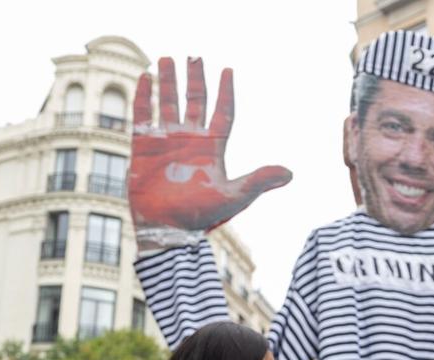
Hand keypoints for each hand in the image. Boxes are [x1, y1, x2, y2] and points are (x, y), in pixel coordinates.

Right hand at [129, 57, 291, 249]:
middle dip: (194, 79)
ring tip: (166, 57)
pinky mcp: (143, 147)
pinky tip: (143, 76)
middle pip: (194, 101)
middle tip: (194, 56)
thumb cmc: (201, 217)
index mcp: (213, 148)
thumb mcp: (234, 196)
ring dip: (168, 81)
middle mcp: (190, 140)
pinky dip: (143, 96)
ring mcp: (166, 142)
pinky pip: (143, 115)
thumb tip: (290, 173)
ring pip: (168, 103)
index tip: (228, 70)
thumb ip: (259, 181)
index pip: (222, 113)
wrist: (167, 230)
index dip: (226, 92)